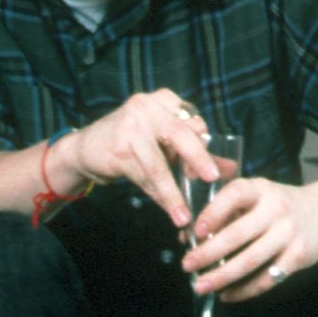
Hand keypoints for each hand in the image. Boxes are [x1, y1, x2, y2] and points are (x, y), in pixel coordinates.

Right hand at [63, 89, 214, 226]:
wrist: (86, 148)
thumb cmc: (133, 143)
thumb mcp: (165, 142)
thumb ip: (196, 152)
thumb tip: (231, 168)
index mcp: (163, 100)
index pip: (193, 122)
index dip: (203, 148)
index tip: (211, 172)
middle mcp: (146, 107)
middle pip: (180, 135)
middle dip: (198, 159)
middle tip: (212, 179)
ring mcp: (129, 126)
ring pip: (159, 165)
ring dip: (173, 194)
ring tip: (184, 216)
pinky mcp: (118, 148)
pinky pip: (143, 177)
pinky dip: (156, 196)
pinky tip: (167, 209)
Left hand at [178, 178, 317, 302]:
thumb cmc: (277, 204)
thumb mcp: (255, 195)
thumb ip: (224, 211)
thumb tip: (188, 237)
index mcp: (259, 189)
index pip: (234, 195)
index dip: (213, 212)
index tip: (194, 231)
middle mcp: (276, 209)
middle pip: (237, 234)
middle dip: (208, 253)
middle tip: (187, 265)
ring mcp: (289, 233)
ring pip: (250, 260)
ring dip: (222, 276)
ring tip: (201, 286)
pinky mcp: (299, 256)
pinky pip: (268, 278)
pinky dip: (245, 290)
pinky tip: (228, 294)